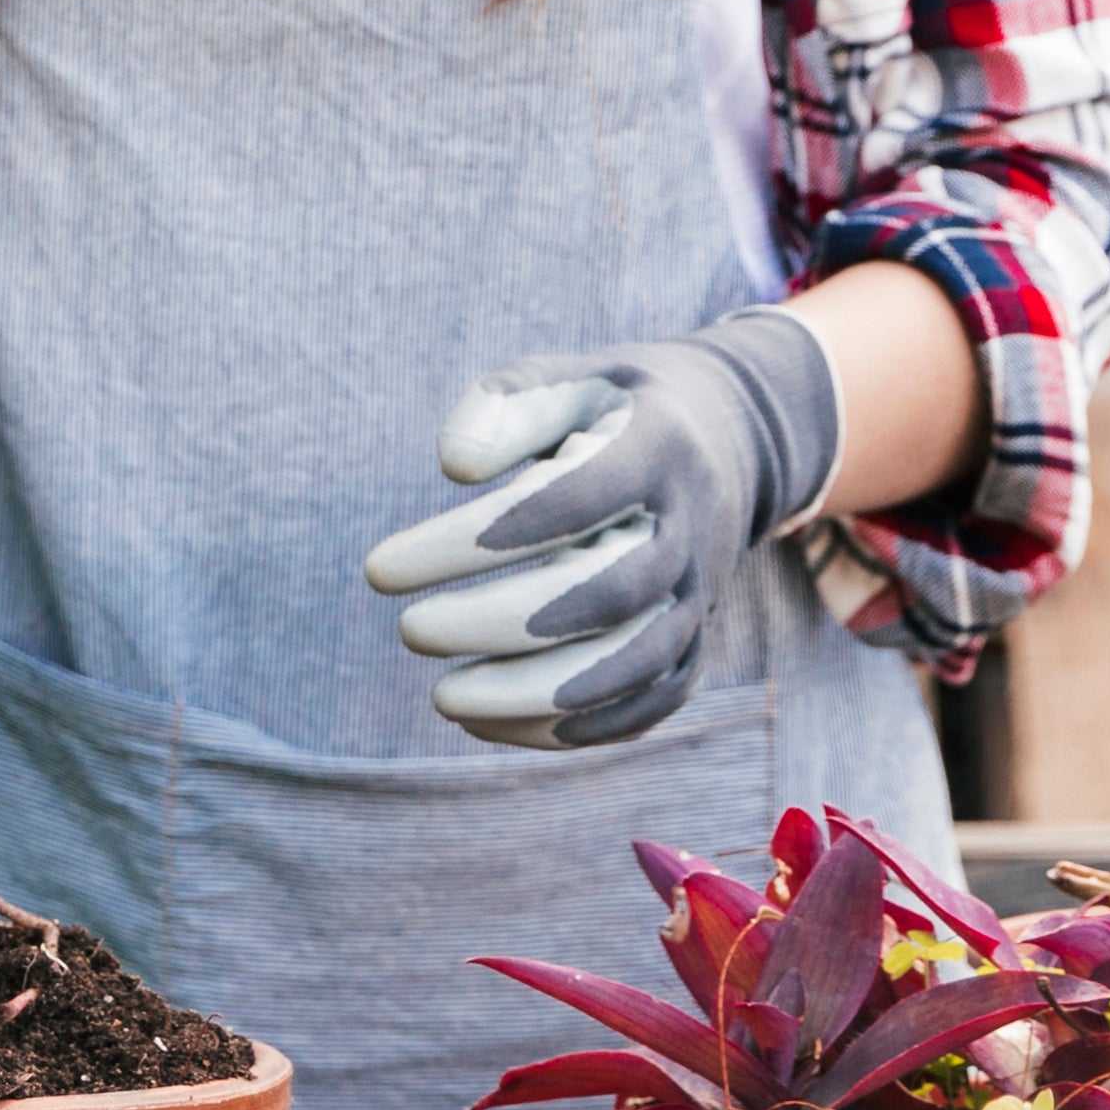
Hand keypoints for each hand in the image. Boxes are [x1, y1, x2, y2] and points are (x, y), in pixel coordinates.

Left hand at [362, 308, 838, 750]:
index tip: (382, 568)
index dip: (476, 540)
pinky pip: (644, 705)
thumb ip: (502, 407)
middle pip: (605, 595)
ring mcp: (700, 596)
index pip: (569, 500)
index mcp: (657, 450)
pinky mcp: (695, 646)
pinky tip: (486, 721)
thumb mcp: (563, 380)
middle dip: (499, 624)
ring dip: (532, 695)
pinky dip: (569, 729)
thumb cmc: (610, 412)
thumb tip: (456, 463)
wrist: (728, 445)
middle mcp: (690, 529)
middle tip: (410, 631)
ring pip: (631, 666)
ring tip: (443, 699)